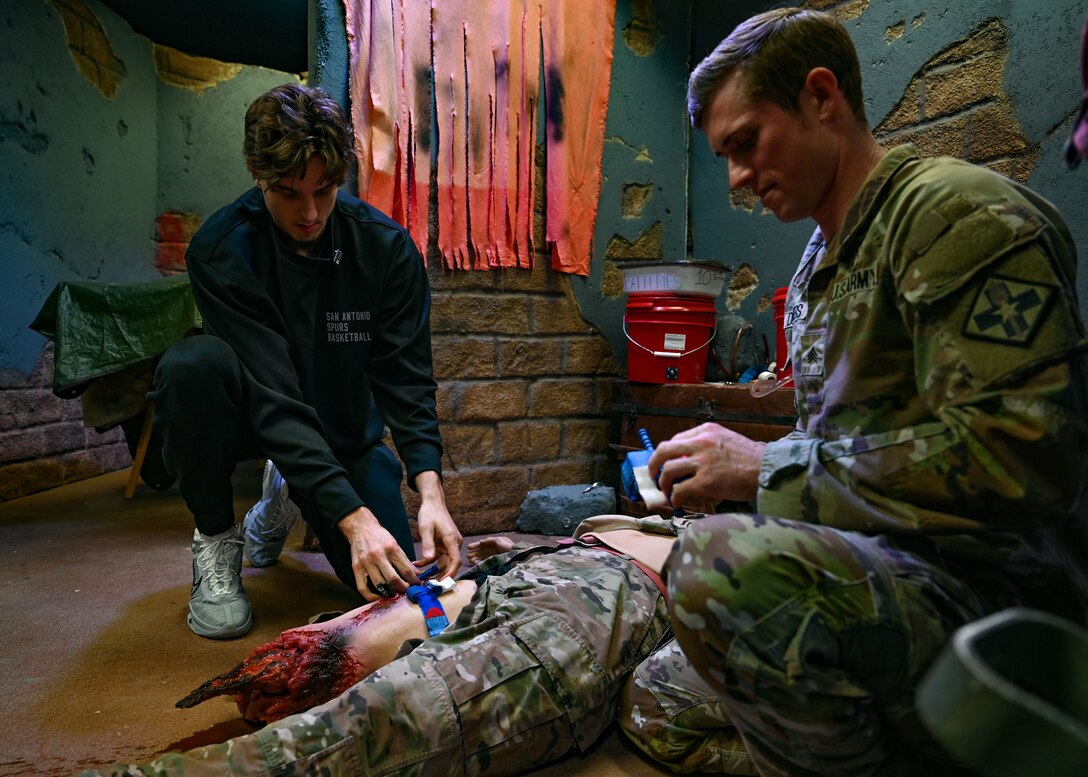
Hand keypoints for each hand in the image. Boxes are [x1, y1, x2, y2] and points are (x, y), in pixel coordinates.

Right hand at [338, 506, 419, 601]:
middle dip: (403, 588)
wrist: (361, 528)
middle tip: (407, 591)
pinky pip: (362, 588)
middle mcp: (378, 555)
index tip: (417, 585)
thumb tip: (416, 574)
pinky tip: (378, 597)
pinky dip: (371, 596)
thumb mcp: (395, 543)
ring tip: (395, 594)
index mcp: (391, 548)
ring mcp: (366, 562)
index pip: (405, 569)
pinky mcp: (356, 568)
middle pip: (393, 579)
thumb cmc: (379, 536)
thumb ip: (404, 559)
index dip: (413, 580)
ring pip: (380, 584)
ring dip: (390, 592)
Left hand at [413, 471, 462, 580]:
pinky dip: (429, 561)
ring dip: (432, 569)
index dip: (450, 574)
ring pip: (443, 562)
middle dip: (439, 575)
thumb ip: (428, 544)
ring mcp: (450, 544)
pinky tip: (417, 564)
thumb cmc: (430, 513)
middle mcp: (454, 544)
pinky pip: (439, 557)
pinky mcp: (445, 544)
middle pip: (449, 564)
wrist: (433, 503)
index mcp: (452, 540)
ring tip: (420, 577)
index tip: (441, 584)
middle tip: (427, 586)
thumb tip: (428, 559)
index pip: (455, 561)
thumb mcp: (426, 528)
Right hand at [466, 535, 515, 563]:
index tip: (468, 548)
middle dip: (475, 553)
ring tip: (470, 561)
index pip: (484, 544)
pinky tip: (476, 563)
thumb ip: (489, 540)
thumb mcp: (499, 540)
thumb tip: (481, 542)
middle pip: (483, 551)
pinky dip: (481, 562)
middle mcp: (496, 550)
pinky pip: (487, 562)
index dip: (476, 545)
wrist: (517, 558)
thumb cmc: (508, 547)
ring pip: (484, 557)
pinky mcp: (497, 563)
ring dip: (477, 558)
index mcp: (497, 543)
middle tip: (467, 556)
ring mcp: (496, 557)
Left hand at [648, 423, 764, 508]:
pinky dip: (675, 497)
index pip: (675, 440)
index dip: (666, 455)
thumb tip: (689, 463)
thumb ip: (708, 446)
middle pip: (663, 451)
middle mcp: (701, 442)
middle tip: (654, 476)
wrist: (768, 471)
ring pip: (668, 471)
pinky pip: (680, 489)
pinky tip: (678, 502)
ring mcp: (703, 462)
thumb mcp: (728, 441)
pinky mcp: (706, 481)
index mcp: (706, 431)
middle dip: (654, 465)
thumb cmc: (752, 459)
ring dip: (663, 484)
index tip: (664, 464)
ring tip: (667, 492)